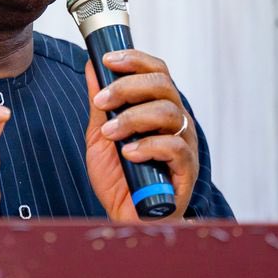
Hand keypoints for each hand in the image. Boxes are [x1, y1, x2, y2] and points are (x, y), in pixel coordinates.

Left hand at [84, 50, 198, 222]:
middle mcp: (176, 121)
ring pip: (168, 112)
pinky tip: (128, 154)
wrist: (125, 218)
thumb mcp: (100, 136)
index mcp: (158, 107)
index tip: (107, 60)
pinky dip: (148, 146)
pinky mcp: (187, 169)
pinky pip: (174, 146)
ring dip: (133, 118)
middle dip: (128, 87)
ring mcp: (184, 143)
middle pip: (163, 85)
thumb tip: (91, 67)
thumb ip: (99, 104)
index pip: (156, 71)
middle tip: (102, 101)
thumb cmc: (119, 177)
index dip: (135, 60)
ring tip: (109, 134)